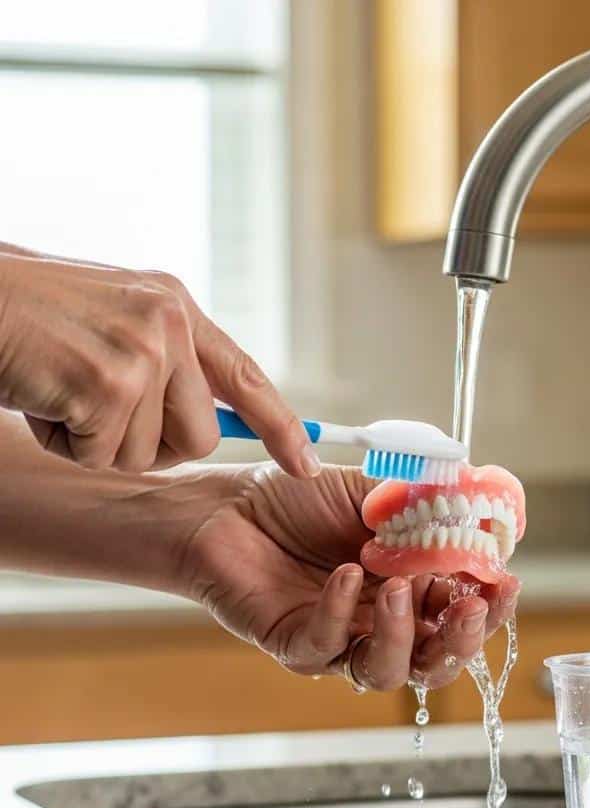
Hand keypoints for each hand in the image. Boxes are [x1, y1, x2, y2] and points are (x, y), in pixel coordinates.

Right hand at [0, 247, 317, 476]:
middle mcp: (168, 322)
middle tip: (96, 411)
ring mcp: (141, 351)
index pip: (248, 378)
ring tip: (59, 393)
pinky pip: (101, 457)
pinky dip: (64, 444)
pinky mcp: (107, 383)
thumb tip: (207, 428)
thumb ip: (166, 363)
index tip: (306, 465)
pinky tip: (41, 399)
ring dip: (97, 443)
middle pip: (201, 438)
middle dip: (150, 446)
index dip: (283, 428)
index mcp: (175, 306)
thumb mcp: (114, 320)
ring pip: (148, 455)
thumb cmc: (29, 317)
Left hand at [180, 464, 520, 688]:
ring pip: (386, 670)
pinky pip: (326, 648)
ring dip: (402, 636)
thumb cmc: (298, 497)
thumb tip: (484, 505)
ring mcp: (339, 639)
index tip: (504, 581)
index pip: (462, 611)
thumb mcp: (373, 491)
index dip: (489, 604)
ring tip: (397, 588)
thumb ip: (427, 502)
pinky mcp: (295, 645)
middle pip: (435, 659)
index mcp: (411, 586)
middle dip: (461, 640)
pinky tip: (344, 574)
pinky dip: (341, 612)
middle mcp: (380, 621)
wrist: (225, 501)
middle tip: (471, 609)